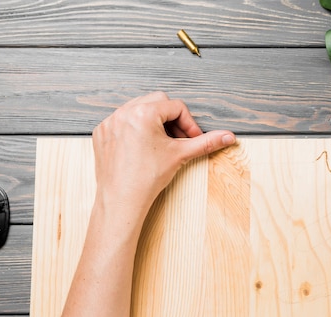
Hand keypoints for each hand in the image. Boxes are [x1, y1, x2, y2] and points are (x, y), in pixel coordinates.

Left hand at [91, 92, 235, 216]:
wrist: (122, 200)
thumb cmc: (148, 178)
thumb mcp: (180, 155)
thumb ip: (206, 142)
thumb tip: (228, 136)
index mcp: (143, 113)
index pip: (176, 106)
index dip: (189, 123)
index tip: (192, 139)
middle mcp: (124, 112)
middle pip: (157, 102)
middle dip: (171, 119)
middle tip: (178, 140)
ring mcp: (110, 122)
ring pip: (139, 109)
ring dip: (153, 122)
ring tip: (161, 143)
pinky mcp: (102, 133)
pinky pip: (122, 121)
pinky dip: (134, 130)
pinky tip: (142, 148)